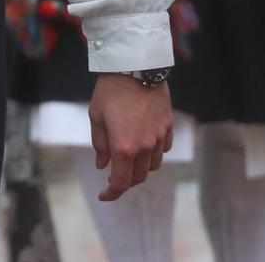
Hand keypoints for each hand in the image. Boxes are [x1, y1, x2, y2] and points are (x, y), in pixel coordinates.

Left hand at [89, 74, 173, 201]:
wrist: (136, 68)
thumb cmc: (110, 91)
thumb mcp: (96, 117)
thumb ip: (100, 144)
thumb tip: (103, 165)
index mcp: (124, 147)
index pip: (121, 182)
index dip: (112, 193)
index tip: (104, 195)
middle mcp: (145, 147)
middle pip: (139, 177)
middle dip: (125, 180)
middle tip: (113, 176)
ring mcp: (159, 138)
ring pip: (152, 165)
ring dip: (140, 168)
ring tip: (127, 158)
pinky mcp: (168, 128)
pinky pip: (162, 149)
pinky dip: (152, 153)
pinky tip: (143, 144)